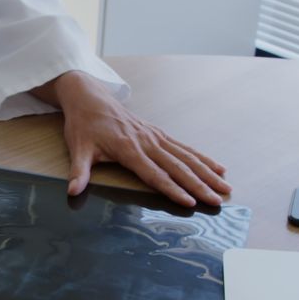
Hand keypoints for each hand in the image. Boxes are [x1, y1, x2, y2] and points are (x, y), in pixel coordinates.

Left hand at [32, 71, 231, 206]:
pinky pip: (184, 148)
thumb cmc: (84, 125)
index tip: (189, 202)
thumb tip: (73, 191)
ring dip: (207, 173)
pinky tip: (217, 168)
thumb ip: (79, 171)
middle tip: (217, 201)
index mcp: (128, 148)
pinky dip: (202, 158)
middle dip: (199, 185)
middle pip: (177, 167)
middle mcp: (147, 142)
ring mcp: (155, 137)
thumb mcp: (78, 148)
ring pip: (186, 157)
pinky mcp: (158, 134)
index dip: (172, 189)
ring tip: (225, 188)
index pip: (154, 174)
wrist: (90, 98)